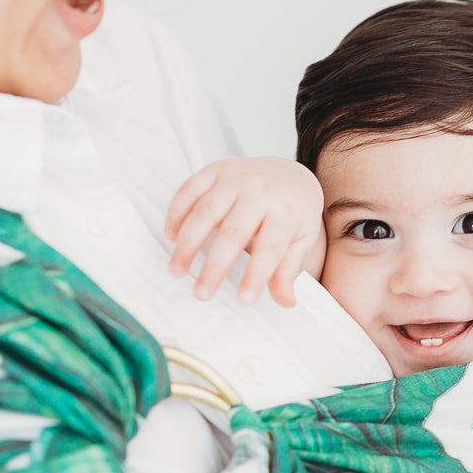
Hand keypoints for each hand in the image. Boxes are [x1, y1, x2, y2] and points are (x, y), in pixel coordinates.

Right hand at [165, 158, 324, 306]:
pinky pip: (190, 188)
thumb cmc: (293, 212)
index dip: (256, 274)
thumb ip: (288, 270)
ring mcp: (237, 178)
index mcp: (286, 211)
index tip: (243, 299)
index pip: (271, 247)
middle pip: (234, 232)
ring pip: (206, 211)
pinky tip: (171, 236)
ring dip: (188, 243)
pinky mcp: (216, 169)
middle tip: (201, 293)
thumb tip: (285, 302)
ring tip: (177, 269)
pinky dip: (176, 212)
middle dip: (215, 266)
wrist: (291, 173)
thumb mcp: (301, 240)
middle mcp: (260, 192)